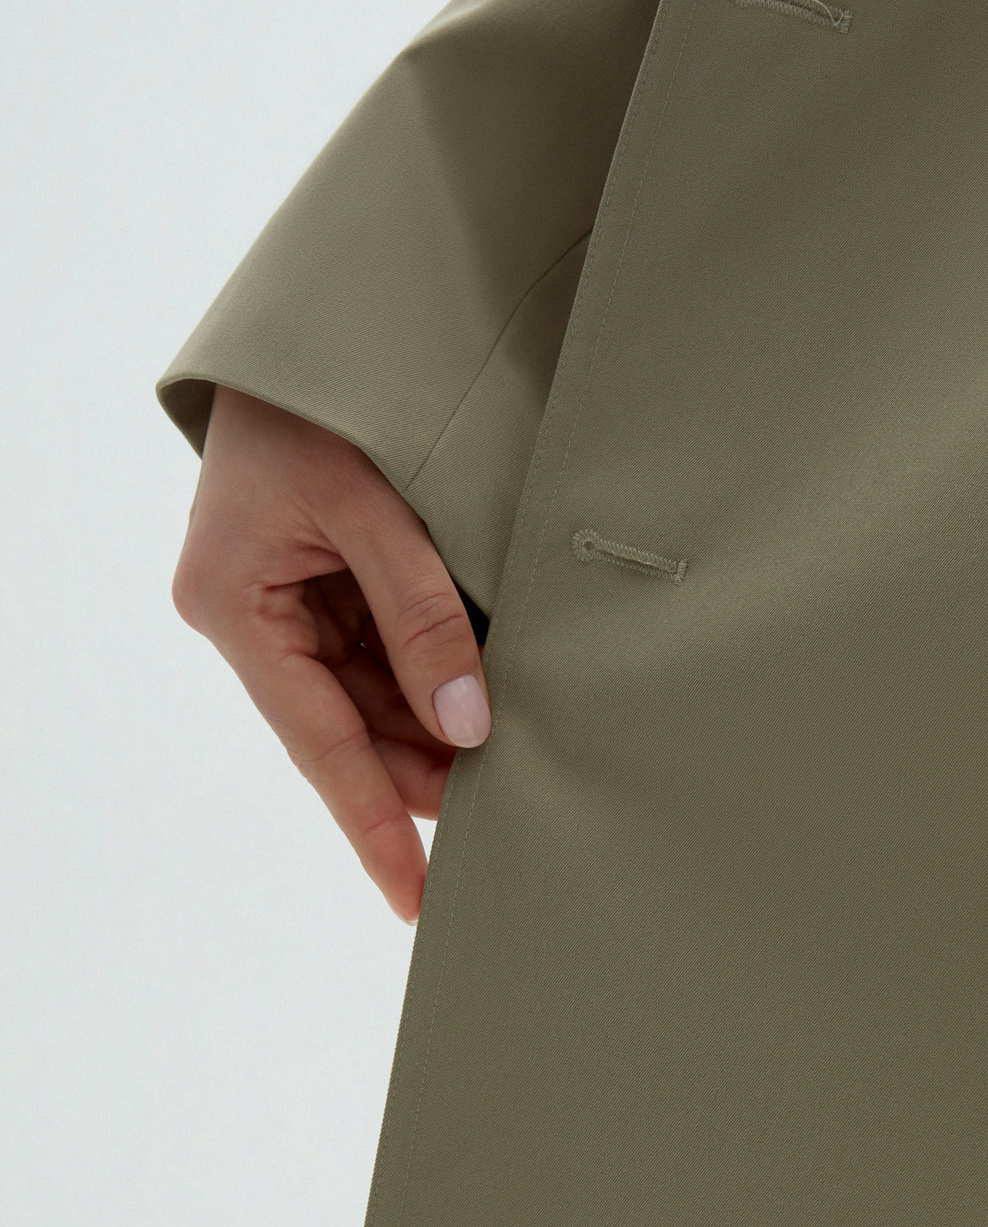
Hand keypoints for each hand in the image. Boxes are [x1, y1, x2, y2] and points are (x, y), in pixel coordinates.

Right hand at [171, 386, 490, 923]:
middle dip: (425, 771)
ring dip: (437, 725)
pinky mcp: (320, 586)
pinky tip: (488, 701)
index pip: (321, 745)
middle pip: (350, 728)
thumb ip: (423, 619)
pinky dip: (435, 678)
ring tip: (512, 764)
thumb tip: (468, 725)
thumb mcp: (375, 510)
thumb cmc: (321, 403)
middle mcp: (252, 616)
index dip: (374, 826)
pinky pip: (381, 655)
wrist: (310, 329)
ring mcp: (285, 603)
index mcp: (237, 605)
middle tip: (508, 820)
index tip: (416, 897)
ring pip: (372, 698)